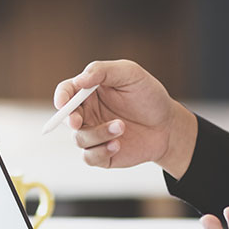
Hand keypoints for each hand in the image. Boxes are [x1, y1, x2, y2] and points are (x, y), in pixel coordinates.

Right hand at [53, 60, 196, 177]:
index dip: (61, 97)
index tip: (63, 104)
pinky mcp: (101, 153)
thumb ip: (103, 71)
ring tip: (122, 126)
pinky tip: (118, 144)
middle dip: (70, 120)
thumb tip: (79, 80)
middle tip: (79, 122)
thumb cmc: (149, 96)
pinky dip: (101, 151)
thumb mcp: (130, 73)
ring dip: (98, 133)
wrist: (168, 126)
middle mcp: (87, 113)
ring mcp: (93, 134)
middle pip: (66, 118)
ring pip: (79, 139)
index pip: (66, 92)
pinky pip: (89, 157)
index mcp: (89, 92)